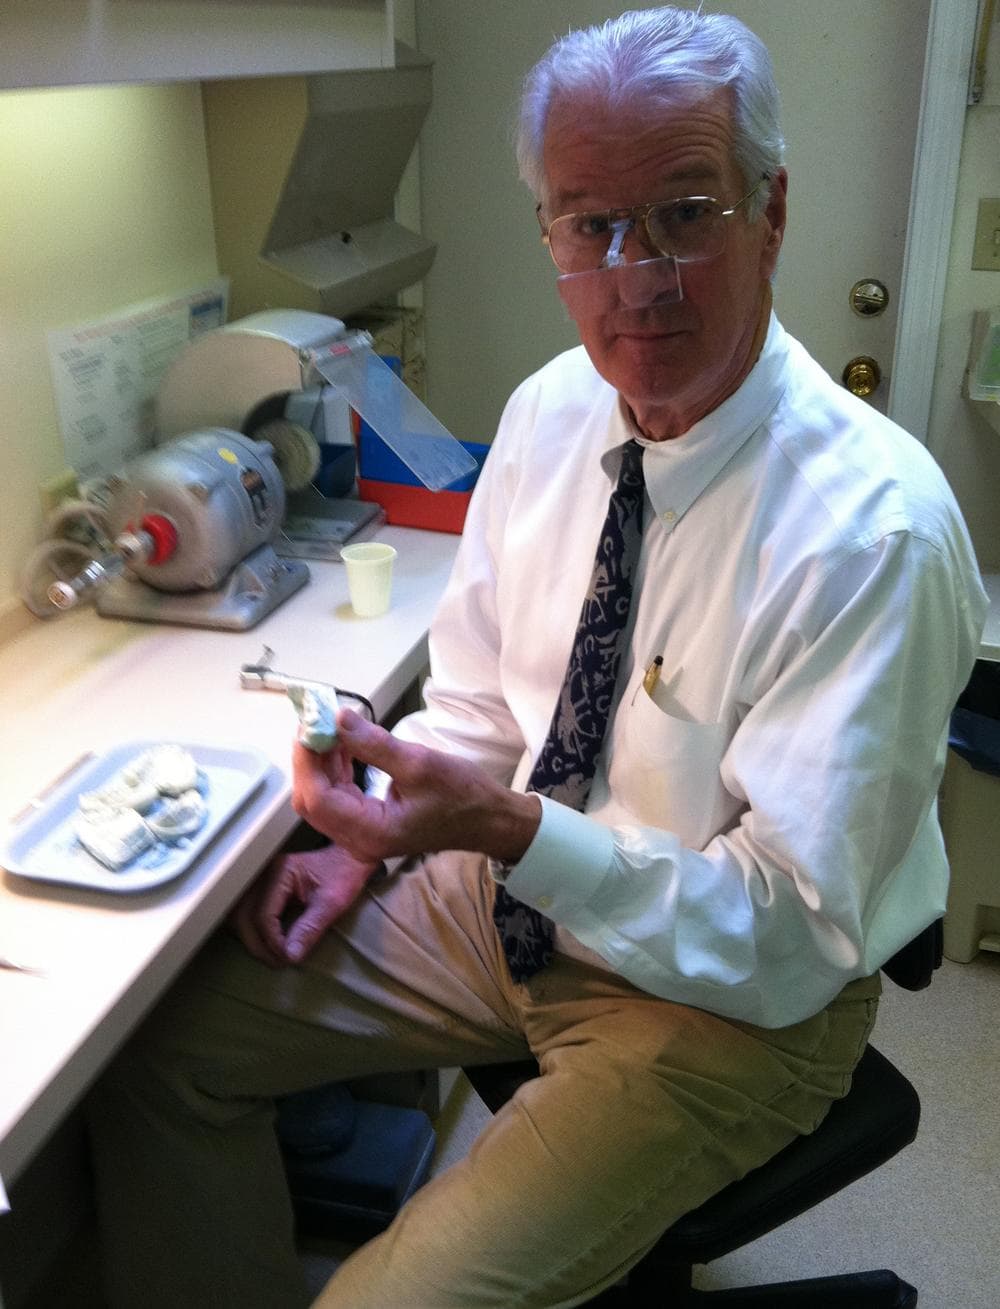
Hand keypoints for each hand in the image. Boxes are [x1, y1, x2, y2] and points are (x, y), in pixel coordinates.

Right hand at [230, 842, 378, 965]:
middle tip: (279, 961)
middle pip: (244, 917)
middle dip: (259, 944)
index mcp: (280, 872)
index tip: (287, 957)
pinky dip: (255, 932)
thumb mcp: (331, 903)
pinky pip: (249, 913)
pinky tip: (270, 944)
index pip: (263, 914)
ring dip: (254, 940)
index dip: (272, 941)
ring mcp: (261, 880)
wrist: (350, 858)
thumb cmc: (344, 874)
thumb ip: (310, 929)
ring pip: (240, 916)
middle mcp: (264, 873)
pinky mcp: (264, 888)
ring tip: (274, 956)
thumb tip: (291, 955)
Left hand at [290, 708, 540, 865]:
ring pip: (322, 797)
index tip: (309, 724)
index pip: (318, 798)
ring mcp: (362, 835)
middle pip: (312, 800)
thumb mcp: (420, 763)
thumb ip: (374, 744)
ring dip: (320, 762)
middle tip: (314, 722)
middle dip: (309, 760)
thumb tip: (339, 718)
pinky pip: (339, 796)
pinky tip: (341, 744)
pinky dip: (335, 769)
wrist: (488, 820)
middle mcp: (359, 840)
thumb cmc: (462, 796)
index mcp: (371, 832)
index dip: (307, 760)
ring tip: (326, 726)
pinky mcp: (368, 824)